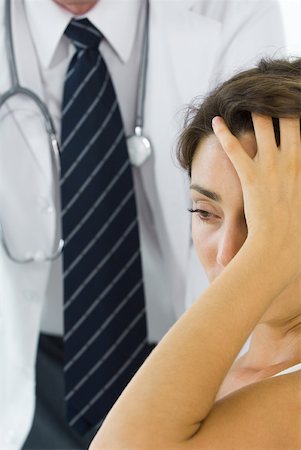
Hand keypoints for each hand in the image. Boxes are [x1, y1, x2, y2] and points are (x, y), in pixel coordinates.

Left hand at [212, 114, 300, 284]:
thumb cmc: (298, 230)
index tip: (293, 101)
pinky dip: (223, 133)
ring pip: (261, 125)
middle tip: (270, 91)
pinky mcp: (250, 176)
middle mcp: (293, 158)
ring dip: (253, 109)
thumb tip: (298, 174)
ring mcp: (270, 166)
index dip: (298, 111)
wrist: (281, 247)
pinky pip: (233, 148)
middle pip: (287, 118)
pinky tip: (216, 121)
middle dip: (279, 101)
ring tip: (245, 98)